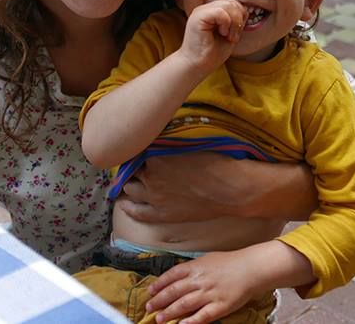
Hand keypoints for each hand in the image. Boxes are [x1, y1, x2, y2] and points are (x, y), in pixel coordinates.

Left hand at [115, 153, 238, 222]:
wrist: (230, 188)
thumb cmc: (214, 161)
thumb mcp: (187, 144)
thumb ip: (165, 144)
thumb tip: (154, 140)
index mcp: (155, 156)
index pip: (135, 151)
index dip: (136, 150)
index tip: (139, 149)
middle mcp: (150, 176)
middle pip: (130, 171)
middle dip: (132, 168)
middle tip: (137, 165)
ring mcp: (155, 198)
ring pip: (129, 189)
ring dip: (130, 184)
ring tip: (132, 182)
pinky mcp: (162, 214)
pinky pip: (137, 212)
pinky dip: (128, 207)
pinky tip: (124, 204)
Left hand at [146, 250, 262, 323]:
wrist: (251, 268)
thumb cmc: (229, 263)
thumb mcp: (207, 259)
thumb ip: (192, 268)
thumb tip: (175, 276)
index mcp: (196, 266)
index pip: (172, 276)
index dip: (159, 284)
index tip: (150, 292)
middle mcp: (200, 280)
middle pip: (175, 291)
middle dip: (160, 300)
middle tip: (149, 307)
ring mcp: (210, 293)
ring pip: (185, 304)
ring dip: (170, 312)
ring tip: (160, 318)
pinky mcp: (221, 306)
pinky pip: (203, 315)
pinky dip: (191, 321)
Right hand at [179, 0, 247, 73]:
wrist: (197, 66)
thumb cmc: (212, 53)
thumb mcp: (230, 33)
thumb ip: (235, 20)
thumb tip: (244, 8)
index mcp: (211, 11)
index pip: (233, 3)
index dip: (240, 17)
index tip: (235, 34)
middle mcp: (205, 9)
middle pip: (231, 2)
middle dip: (238, 20)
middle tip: (232, 37)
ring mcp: (200, 11)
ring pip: (227, 5)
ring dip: (233, 23)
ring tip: (227, 36)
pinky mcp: (198, 17)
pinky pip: (220, 12)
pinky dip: (226, 24)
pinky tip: (222, 34)